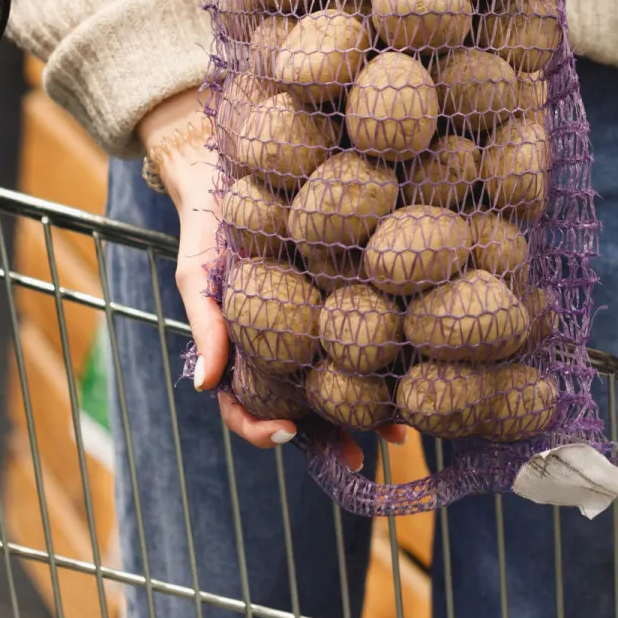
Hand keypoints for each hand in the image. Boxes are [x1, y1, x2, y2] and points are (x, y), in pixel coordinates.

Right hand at [140, 90, 407, 465]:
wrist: (234, 165)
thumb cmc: (208, 225)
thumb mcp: (199, 272)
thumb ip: (206, 323)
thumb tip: (206, 385)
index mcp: (246, 351)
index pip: (246, 407)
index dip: (261, 428)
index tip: (288, 434)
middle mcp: (286, 346)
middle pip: (306, 406)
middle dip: (333, 435)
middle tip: (364, 452)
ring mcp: (318, 323)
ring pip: (343, 377)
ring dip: (370, 406)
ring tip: (402, 427)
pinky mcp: (350, 294)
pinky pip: (369, 329)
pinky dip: (390, 352)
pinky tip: (417, 362)